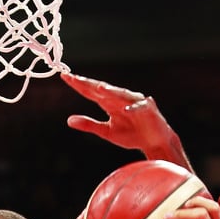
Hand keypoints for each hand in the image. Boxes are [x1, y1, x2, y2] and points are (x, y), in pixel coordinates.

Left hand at [61, 72, 190, 168]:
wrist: (154, 142)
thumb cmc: (131, 135)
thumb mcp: (106, 132)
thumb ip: (89, 125)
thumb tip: (69, 120)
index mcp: (109, 103)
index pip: (91, 91)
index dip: (78, 84)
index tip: (65, 76)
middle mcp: (120, 99)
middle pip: (103, 89)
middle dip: (89, 83)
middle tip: (75, 78)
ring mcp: (135, 103)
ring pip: (121, 95)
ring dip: (111, 91)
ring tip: (98, 88)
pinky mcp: (148, 110)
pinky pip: (139, 108)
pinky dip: (132, 108)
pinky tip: (125, 109)